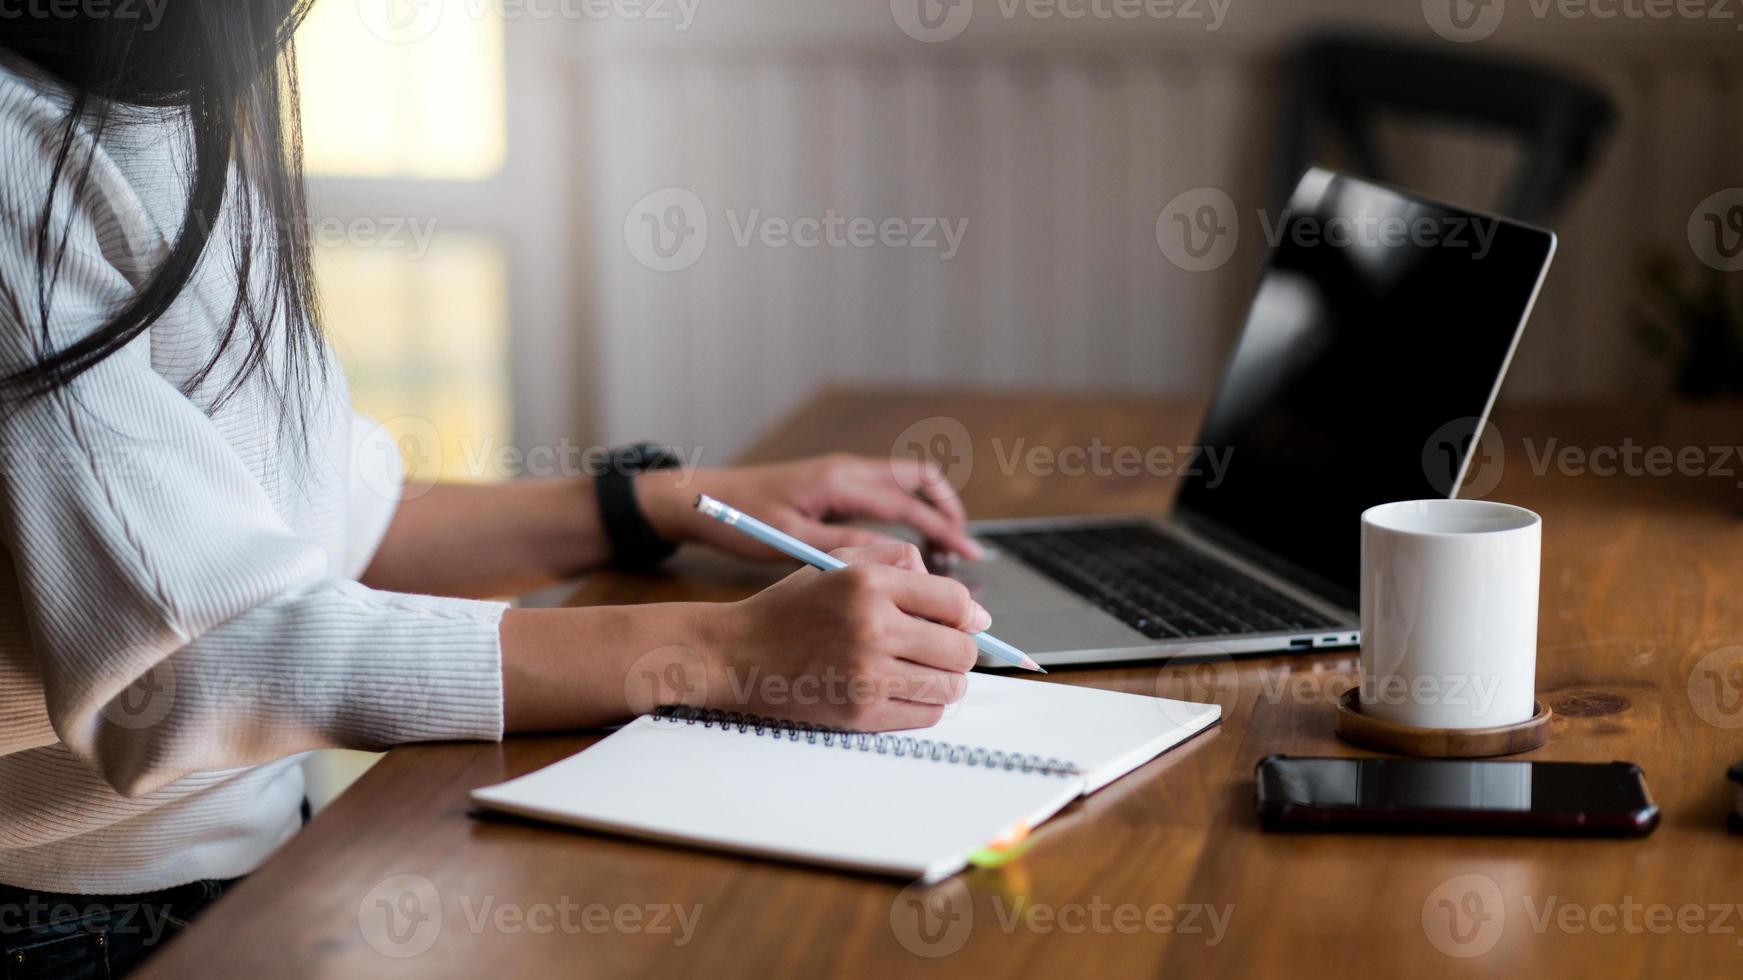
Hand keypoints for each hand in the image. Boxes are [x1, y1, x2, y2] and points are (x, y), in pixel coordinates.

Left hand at [637, 454, 982, 562]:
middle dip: (947, 512)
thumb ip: (846, 547)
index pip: (910, 503)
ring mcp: (843, 473)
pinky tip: (906, 546)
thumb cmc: (741, 519)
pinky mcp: (835, 483)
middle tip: (962, 551)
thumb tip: (899, 561)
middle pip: (919, 479)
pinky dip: (908, 513)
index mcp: (841, 480)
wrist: (704, 496)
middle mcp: (848, 469)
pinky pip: (886, 492)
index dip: (945, 531)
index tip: (970, 556)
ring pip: (905, 483)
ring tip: (941, 552)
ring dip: (929, 512)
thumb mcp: (794, 541)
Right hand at [695, 543, 989, 730]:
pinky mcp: (859, 714)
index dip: (969, 614)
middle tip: (942, 650)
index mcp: (868, 582)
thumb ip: (900, 560)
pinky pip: (925, 715)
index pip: (955, 601)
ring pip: (950, 687)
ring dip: (946, 681)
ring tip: (922, 671)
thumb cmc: (792, 608)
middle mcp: (871, 626)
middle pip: (961, 649)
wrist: (736, 654)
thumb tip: (967, 607)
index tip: (967, 622)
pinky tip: (900, 691)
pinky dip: (923, 705)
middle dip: (960, 651)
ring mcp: (866, 674)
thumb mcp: (839, 561)